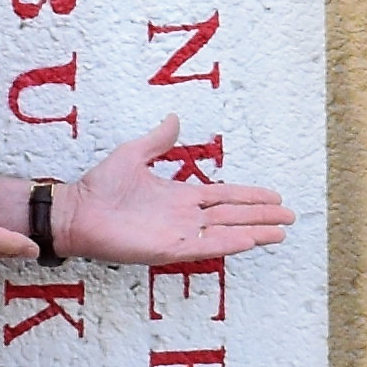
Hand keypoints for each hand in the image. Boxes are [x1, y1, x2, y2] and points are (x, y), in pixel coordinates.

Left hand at [51, 114, 296, 267]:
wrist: (76, 211)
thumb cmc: (100, 186)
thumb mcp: (133, 154)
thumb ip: (158, 140)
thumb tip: (175, 118)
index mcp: (180, 196)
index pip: (224, 195)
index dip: (250, 196)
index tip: (274, 197)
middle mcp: (184, 217)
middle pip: (233, 215)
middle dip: (262, 216)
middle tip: (290, 217)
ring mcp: (177, 234)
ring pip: (225, 232)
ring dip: (254, 232)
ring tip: (280, 233)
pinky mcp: (166, 249)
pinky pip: (202, 247)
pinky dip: (227, 243)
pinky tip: (249, 241)